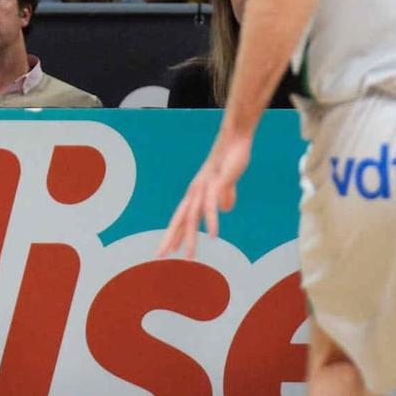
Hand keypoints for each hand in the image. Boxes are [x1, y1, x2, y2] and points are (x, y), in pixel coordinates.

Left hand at [158, 125, 252, 258]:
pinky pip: (211, 206)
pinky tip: (212, 235)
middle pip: (179, 219)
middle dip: (170, 239)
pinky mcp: (215, 183)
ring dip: (190, 238)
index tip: (167, 250)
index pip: (181, 217)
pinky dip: (211, 221)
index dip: (174, 234)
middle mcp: (195, 192)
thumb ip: (225, 196)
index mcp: (196, 193)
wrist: (235, 139)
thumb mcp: (227, 183)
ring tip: (189, 256)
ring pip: (192, 217)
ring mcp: (203, 188)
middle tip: (160, 256)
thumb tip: (225, 209)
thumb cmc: (230, 159)